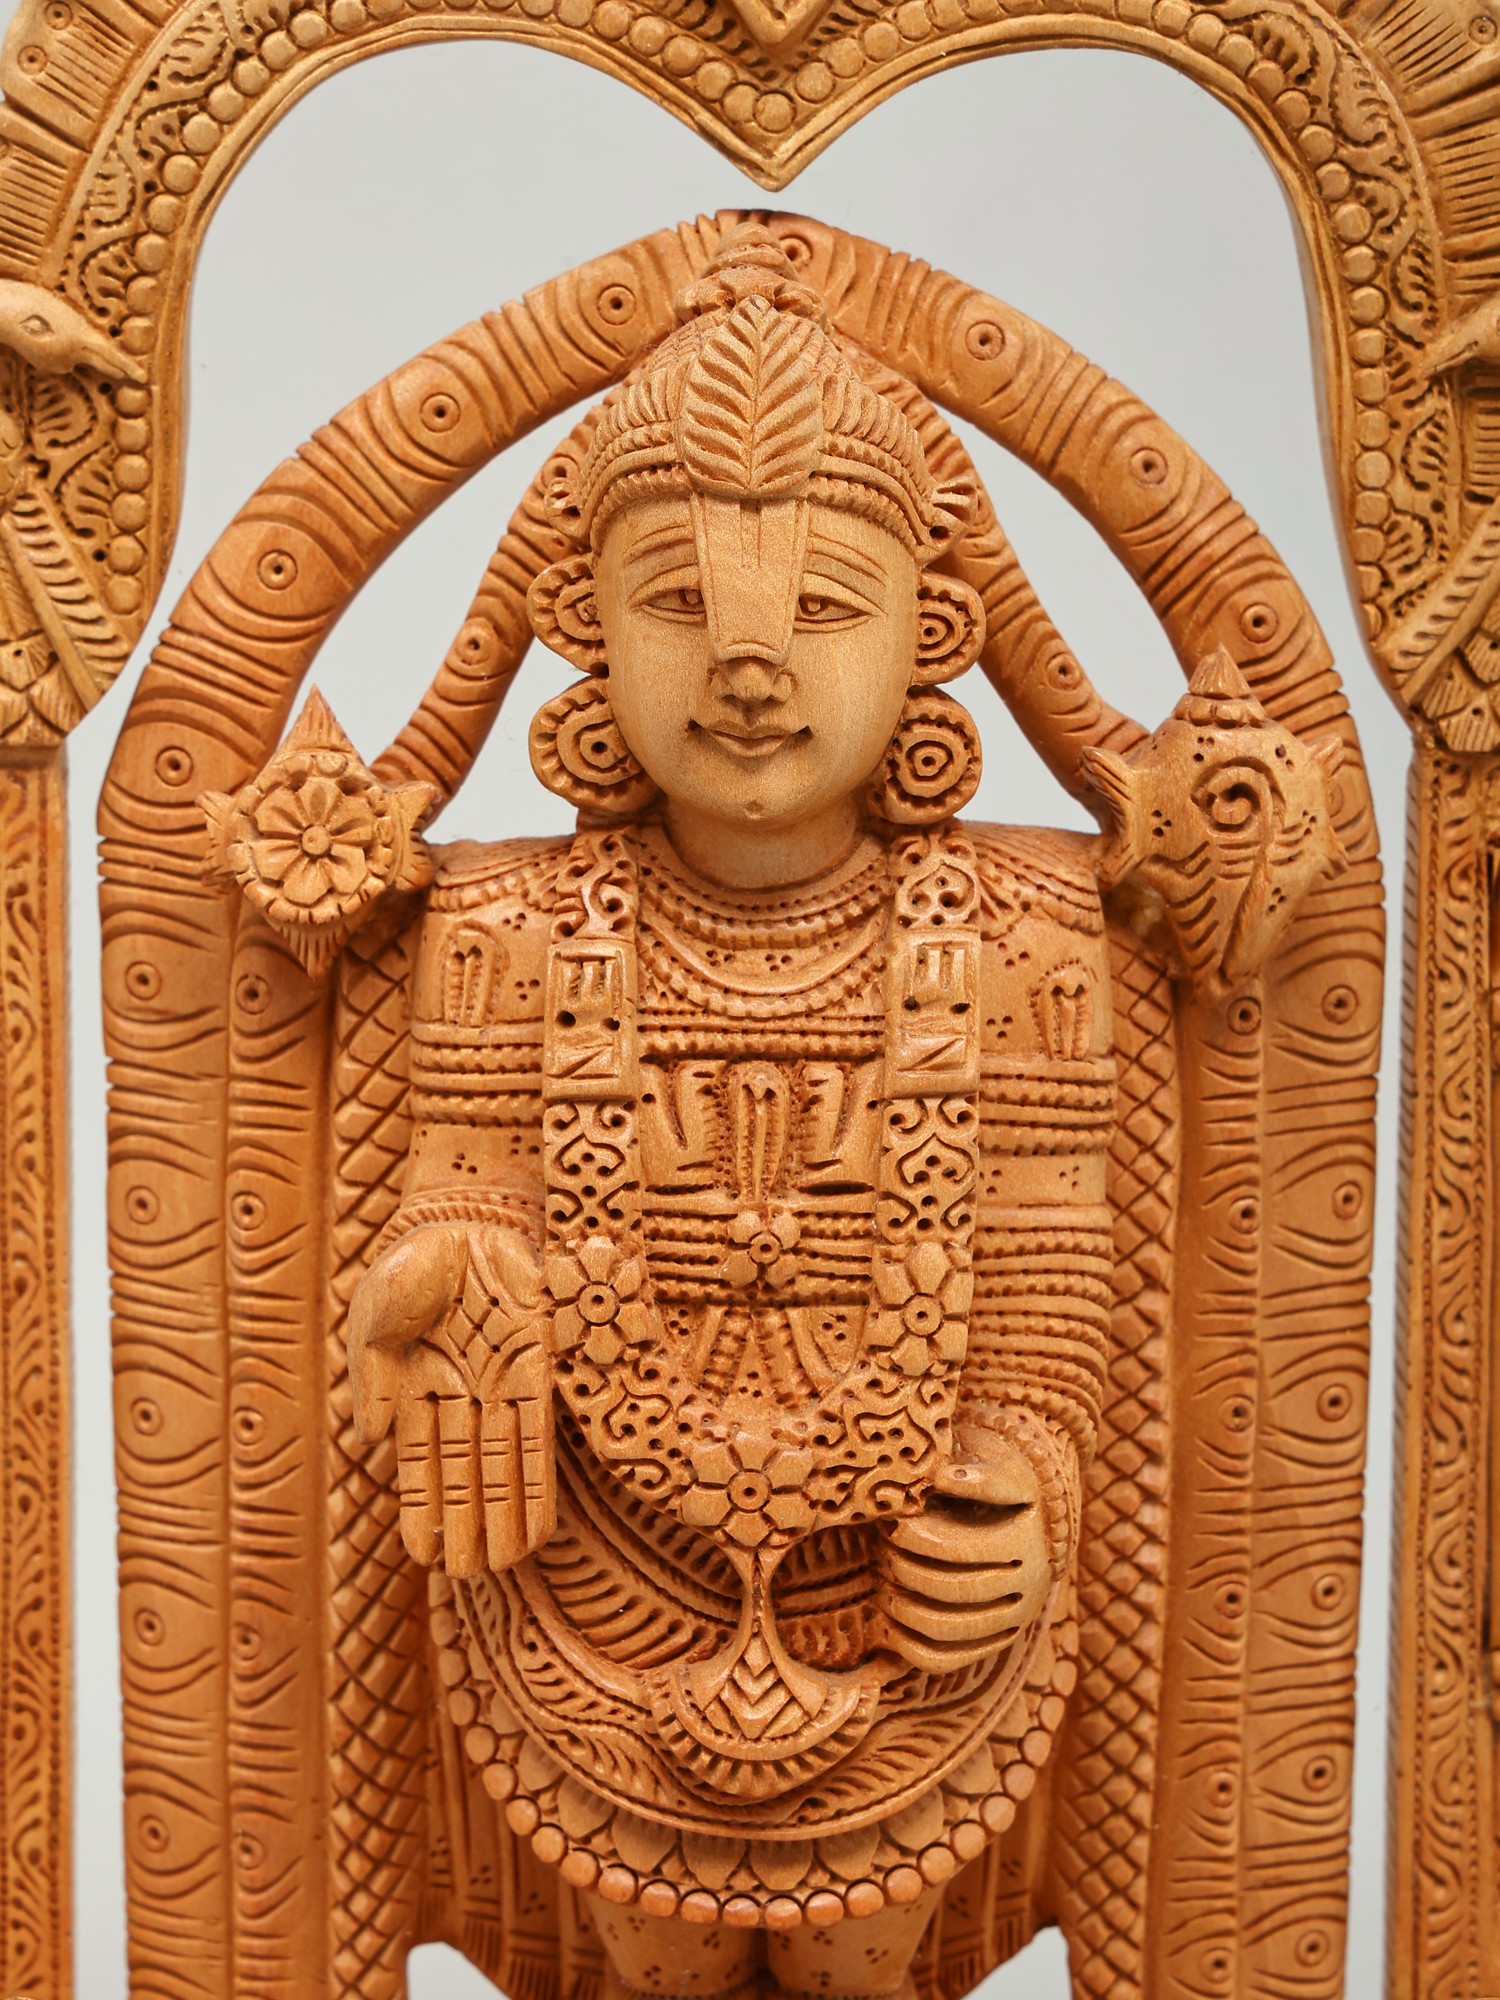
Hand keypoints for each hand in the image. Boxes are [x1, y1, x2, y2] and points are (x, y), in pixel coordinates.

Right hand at [348, 1221, 552, 1576]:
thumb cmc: (414, 1263)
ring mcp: (500, 1384)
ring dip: (504, 1515)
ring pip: (502, 1465)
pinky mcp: (540, 1367)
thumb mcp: (376, 1312)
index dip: (423, 1509)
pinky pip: (538, 1433)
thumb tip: (370, 1437)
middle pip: (465, 1474)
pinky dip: (538, 1480)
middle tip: (471, 1577)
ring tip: (504, 1566)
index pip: (419, 1464)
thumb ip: (372, 1371)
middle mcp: (461, 1395)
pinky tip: (538, 1523)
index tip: (424, 1556)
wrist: (465, 1213)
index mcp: (414, 1388)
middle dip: (468, 1525)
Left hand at [876, 1428, 1055, 1671]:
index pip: (958, 1550)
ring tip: (882, 1577)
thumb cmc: (993, 1471)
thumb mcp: (991, 1456)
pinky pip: (945, 1658)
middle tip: (881, 1545)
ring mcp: (1014, 1616)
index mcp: (1026, 1540)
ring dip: (901, 1605)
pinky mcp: (995, 1639)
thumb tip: (939, 1477)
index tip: (890, 1520)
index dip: (912, 1538)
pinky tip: (888, 1621)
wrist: (1026, 1507)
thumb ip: (970, 1468)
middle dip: (902, 1567)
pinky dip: (909, 1646)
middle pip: (949, 1589)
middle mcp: (1029, 1585)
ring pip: (946, 1627)